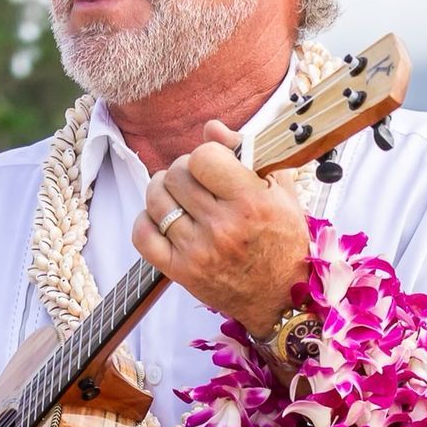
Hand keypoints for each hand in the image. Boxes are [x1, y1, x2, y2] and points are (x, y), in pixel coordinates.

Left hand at [130, 120, 311, 337]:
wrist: (281, 298)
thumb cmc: (283, 242)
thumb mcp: (280, 191)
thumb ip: (248, 153)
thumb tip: (212, 128)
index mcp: (251, 203)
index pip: (203, 156)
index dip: (205, 155)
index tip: (215, 166)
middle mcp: (222, 227)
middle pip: (176, 174)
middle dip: (184, 171)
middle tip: (197, 182)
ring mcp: (198, 251)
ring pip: (157, 199)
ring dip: (163, 191)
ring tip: (178, 196)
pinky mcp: (181, 272)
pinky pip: (143, 235)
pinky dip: (146, 221)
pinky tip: (162, 219)